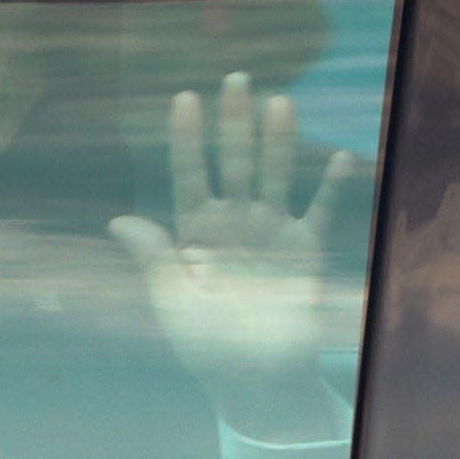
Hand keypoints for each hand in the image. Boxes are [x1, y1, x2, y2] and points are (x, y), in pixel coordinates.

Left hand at [110, 72, 355, 439]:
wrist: (257, 380)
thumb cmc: (206, 346)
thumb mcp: (172, 303)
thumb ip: (154, 259)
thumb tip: (118, 220)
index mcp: (195, 232)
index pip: (189, 174)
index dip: (186, 138)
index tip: (185, 98)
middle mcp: (233, 223)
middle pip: (234, 162)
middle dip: (234, 122)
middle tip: (235, 78)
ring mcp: (270, 232)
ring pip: (274, 175)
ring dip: (277, 140)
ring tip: (279, 101)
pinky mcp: (305, 251)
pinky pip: (320, 211)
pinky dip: (331, 186)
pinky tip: (341, 156)